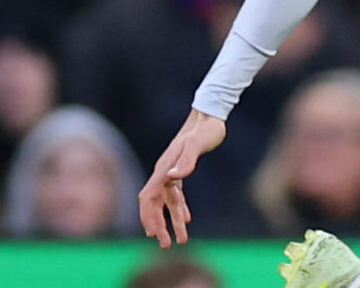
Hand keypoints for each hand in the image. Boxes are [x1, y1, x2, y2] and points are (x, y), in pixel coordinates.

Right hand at [139, 108, 225, 247]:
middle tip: (167, 245)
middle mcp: (164, 170)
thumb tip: (173, 177)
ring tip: (181, 240)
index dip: (149, 216)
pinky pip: (176, 194)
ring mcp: (171, 170)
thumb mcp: (199, 143)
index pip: (149, 196)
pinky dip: (179, 208)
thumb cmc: (206, 128)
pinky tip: (186, 219)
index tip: (153, 234)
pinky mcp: (180, 169)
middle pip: (154, 203)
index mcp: (164, 167)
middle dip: (158, 225)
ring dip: (171, 221)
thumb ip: (187, 160)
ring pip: (167, 202)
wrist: (210, 114)